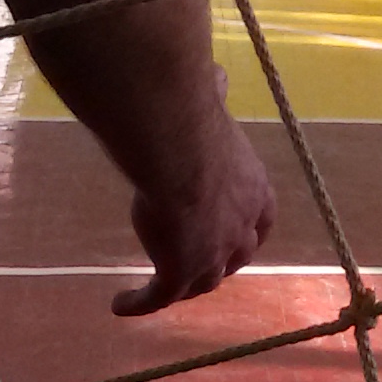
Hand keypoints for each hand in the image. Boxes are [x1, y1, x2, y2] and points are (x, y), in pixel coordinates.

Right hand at [113, 62, 277, 316]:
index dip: (246, 231)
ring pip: (203, 283)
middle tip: (197, 261)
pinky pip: (160, 297)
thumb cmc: (197, 122)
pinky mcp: (180, 273)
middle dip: (220, 262)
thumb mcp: (213, 108)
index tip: (235, 232)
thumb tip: (215, 76)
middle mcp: (242, 229)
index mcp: (255, 191)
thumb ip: (215, 96)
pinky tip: (121, 304)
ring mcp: (213, 255)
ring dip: (185, 286)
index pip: (260, 222)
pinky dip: (141, 303)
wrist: (181, 150)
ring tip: (163, 288)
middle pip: (235, 258)